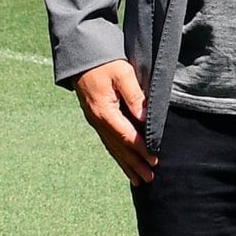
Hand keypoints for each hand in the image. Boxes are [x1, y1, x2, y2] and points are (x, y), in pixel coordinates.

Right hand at [72, 60, 152, 183]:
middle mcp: (98, 121)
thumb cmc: (104, 62)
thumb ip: (135, 96)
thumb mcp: (123, 73)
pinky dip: (117, 154)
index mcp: (104, 112)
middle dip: (134, 164)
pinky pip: (108, 141)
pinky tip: (123, 162)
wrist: (80, 56)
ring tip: (138, 180)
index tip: (154, 161)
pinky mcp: (96, 118)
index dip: (141, 149)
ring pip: (112, 147)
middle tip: (149, 179)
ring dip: (126, 164)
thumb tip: (144, 119)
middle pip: (119, 148)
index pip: (126, 136)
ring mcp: (95, 121)